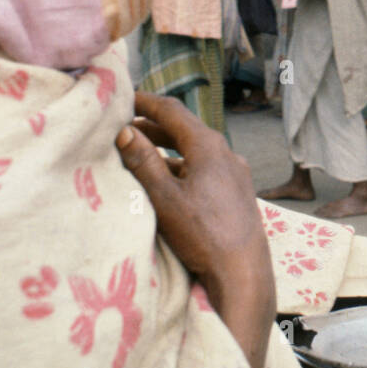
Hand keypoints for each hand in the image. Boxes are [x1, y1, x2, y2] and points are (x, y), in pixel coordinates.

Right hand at [116, 92, 273, 367]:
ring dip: (167, 148)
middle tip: (125, 125)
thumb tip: (124, 131)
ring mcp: (235, 172)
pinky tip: (168, 180)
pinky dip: (183, 166)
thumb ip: (144, 162)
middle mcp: (226, 153)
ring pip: (195, 150)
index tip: (123, 97)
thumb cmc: (202, 234)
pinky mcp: (237, 191)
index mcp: (208, 146)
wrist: (243, 270)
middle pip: (185, 129)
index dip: (145, 102)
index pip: (172, 111)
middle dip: (154, 125)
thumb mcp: (165, 198)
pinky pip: (206, 168)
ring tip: (139, 151)